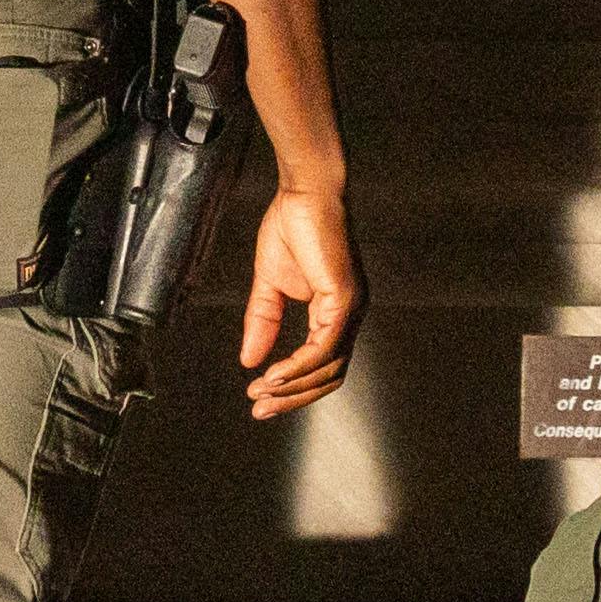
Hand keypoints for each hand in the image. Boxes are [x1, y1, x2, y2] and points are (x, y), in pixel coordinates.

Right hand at [234, 176, 364, 421]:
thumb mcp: (270, 284)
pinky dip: (298, 366)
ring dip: (292, 387)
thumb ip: (263, 322)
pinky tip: (274, 375)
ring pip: (328, 368)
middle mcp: (348, 315)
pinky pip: (324, 347)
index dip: (291, 387)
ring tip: (261, 394)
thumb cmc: (293, 227)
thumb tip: (249, 359)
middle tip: (259, 410)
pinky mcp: (345, 298)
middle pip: (328, 377)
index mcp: (334, 312)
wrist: (304, 191)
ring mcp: (351, 309)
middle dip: (292, 398)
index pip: (320, 365)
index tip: (259, 398)